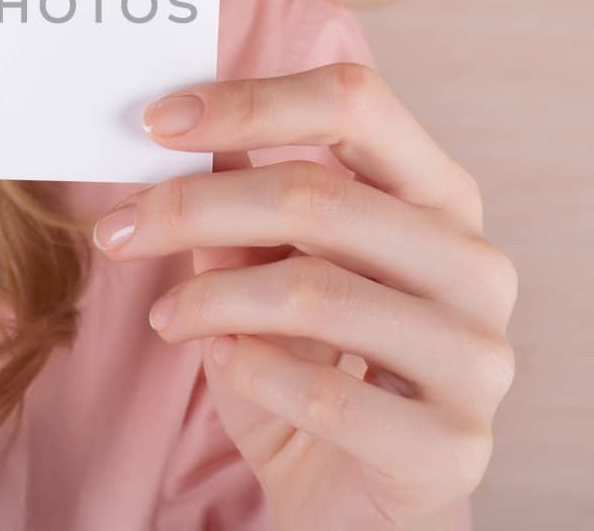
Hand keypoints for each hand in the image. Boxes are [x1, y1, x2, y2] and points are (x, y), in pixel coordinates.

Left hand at [92, 63, 516, 530]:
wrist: (353, 503)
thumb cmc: (309, 366)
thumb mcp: (265, 271)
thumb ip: (240, 203)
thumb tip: (172, 130)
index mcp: (439, 195)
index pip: (356, 102)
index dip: (250, 102)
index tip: (155, 121)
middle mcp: (475, 263)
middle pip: (318, 195)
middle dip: (194, 208)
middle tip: (117, 231)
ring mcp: (476, 356)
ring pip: (314, 290)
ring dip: (210, 301)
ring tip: (166, 318)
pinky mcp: (453, 446)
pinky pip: (327, 395)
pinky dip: (252, 372)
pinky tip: (226, 367)